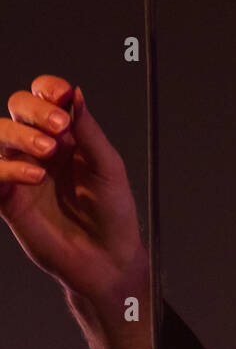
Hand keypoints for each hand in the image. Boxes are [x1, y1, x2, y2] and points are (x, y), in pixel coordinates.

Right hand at [0, 74, 146, 307]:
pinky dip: (9, 167)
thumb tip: (76, 94)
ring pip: (0, 134)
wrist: (107, 259)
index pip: (45, 97)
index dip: (48, 89)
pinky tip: (34, 175)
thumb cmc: (112, 213)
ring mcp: (22, 170)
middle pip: (17, 107)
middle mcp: (40, 147)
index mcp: (67, 135)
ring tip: (47, 151)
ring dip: (20, 134)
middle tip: (59, 126)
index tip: (61, 95)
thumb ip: (89, 132)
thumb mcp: (108, 168)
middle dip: (34, 109)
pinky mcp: (8, 198)